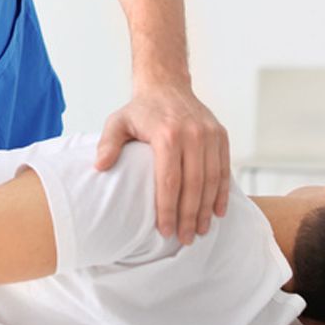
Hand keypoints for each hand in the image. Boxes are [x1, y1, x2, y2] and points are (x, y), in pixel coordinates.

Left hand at [94, 85, 229, 244]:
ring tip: (200, 231)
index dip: (168, 209)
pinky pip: (224, 169)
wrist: (167, 85)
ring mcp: (209, 135)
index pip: (169, 181)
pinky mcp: (221, 135)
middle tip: (185, 239)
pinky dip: (222, 192)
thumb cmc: (139, 110)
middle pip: (193, 185)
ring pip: (212, 179)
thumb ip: (108, 144)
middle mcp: (192, 134)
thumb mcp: (117, 122)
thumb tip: (99, 167)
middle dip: (189, 216)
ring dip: (207, 209)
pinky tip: (218, 212)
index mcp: (167, 134)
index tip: (164, 231)